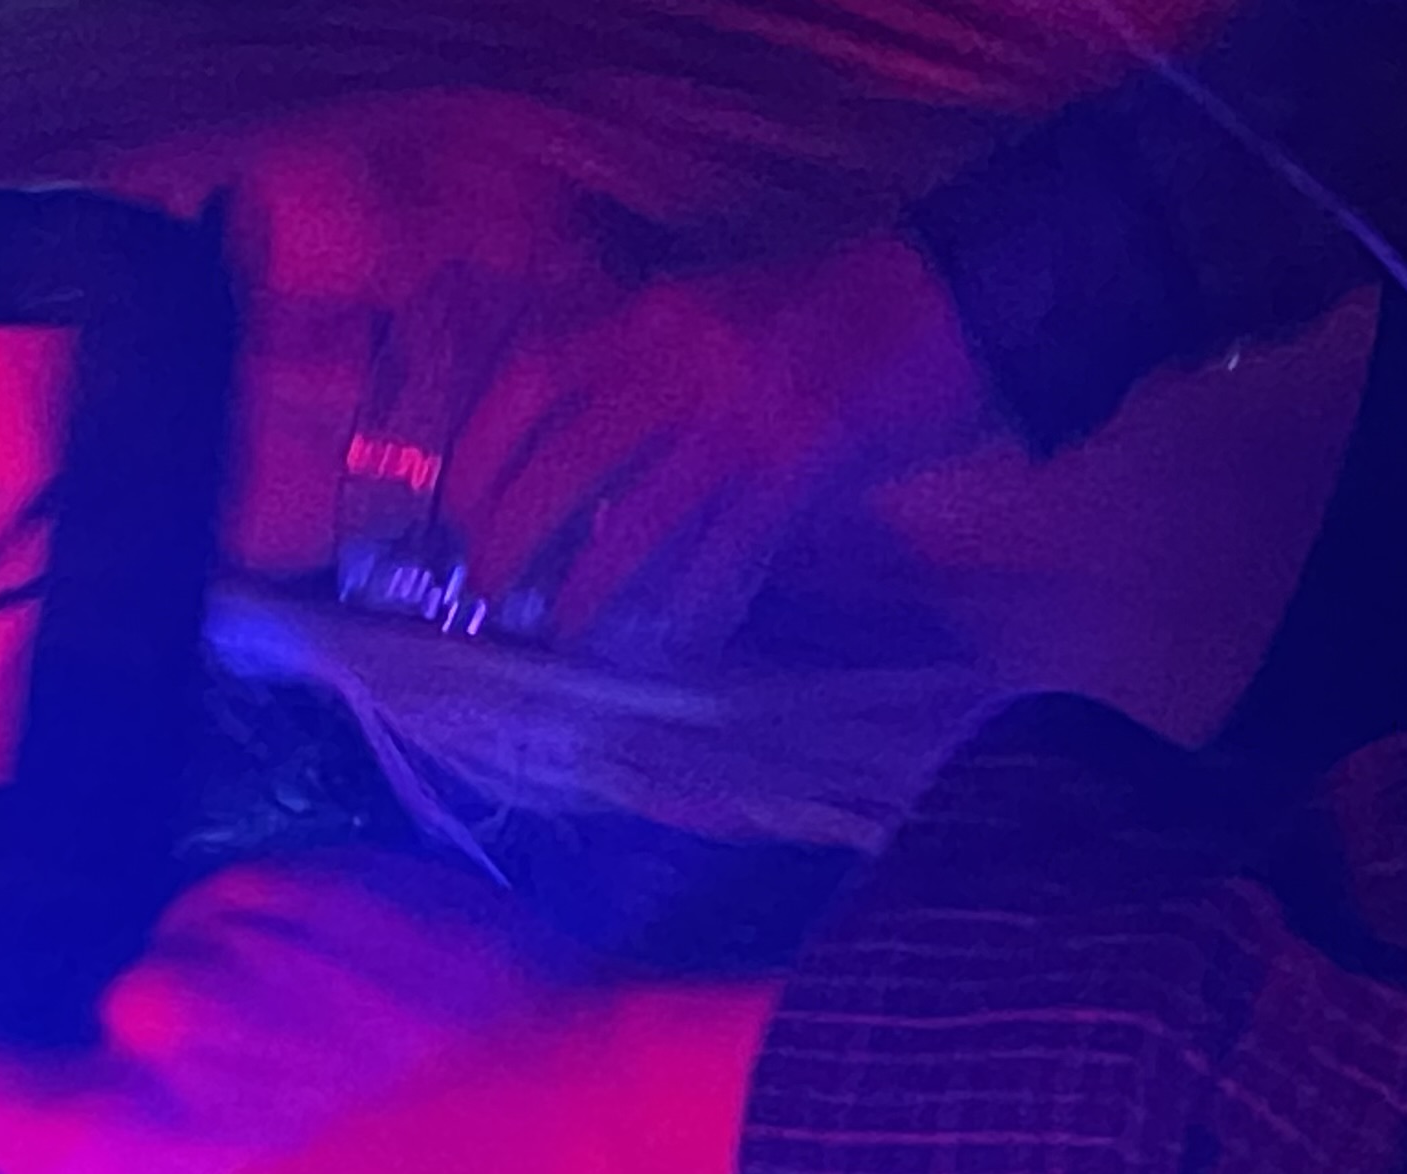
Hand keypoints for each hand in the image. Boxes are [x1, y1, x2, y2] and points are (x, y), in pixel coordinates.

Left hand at [439, 231, 995, 659]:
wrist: (955, 293)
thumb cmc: (824, 312)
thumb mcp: (709, 313)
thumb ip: (635, 370)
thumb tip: (560, 463)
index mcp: (652, 316)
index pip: (528, 382)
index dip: (477, 455)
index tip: (452, 511)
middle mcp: (681, 362)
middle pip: (559, 466)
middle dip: (508, 541)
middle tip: (486, 592)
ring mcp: (738, 421)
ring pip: (628, 528)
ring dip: (581, 596)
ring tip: (557, 636)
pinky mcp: (796, 472)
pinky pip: (718, 564)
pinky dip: (683, 615)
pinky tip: (662, 647)